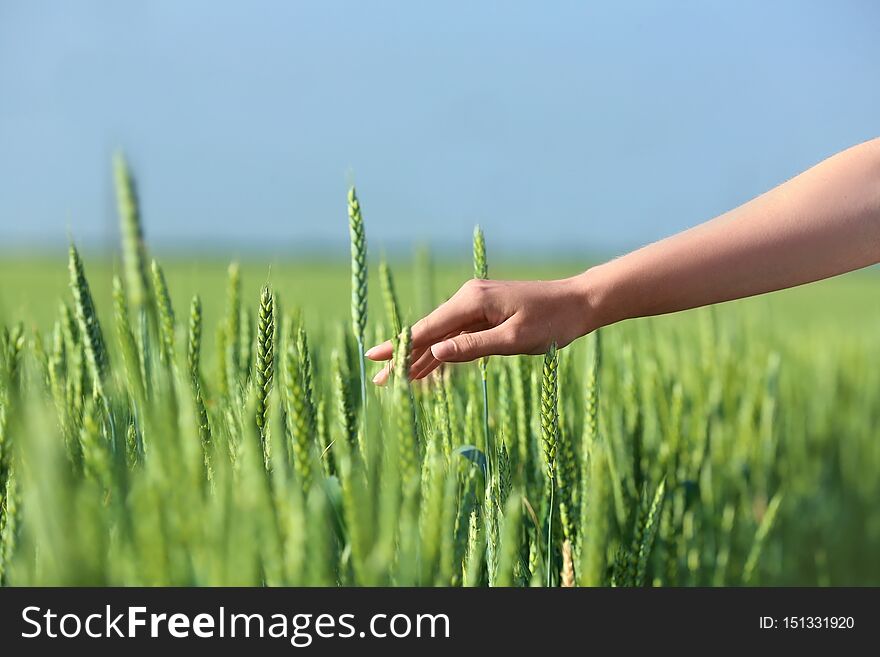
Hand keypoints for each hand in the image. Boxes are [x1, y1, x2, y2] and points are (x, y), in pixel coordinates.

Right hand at [365, 275, 594, 384]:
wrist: (579, 303)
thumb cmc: (553, 322)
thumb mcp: (515, 338)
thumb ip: (474, 347)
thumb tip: (436, 353)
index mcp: (473, 301)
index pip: (429, 328)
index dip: (401, 346)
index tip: (375, 358)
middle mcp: (469, 299)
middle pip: (429, 332)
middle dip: (404, 356)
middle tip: (378, 380)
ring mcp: (476, 306)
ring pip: (441, 336)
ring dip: (420, 358)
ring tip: (396, 380)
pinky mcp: (485, 315)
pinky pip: (457, 337)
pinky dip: (442, 353)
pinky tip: (426, 369)